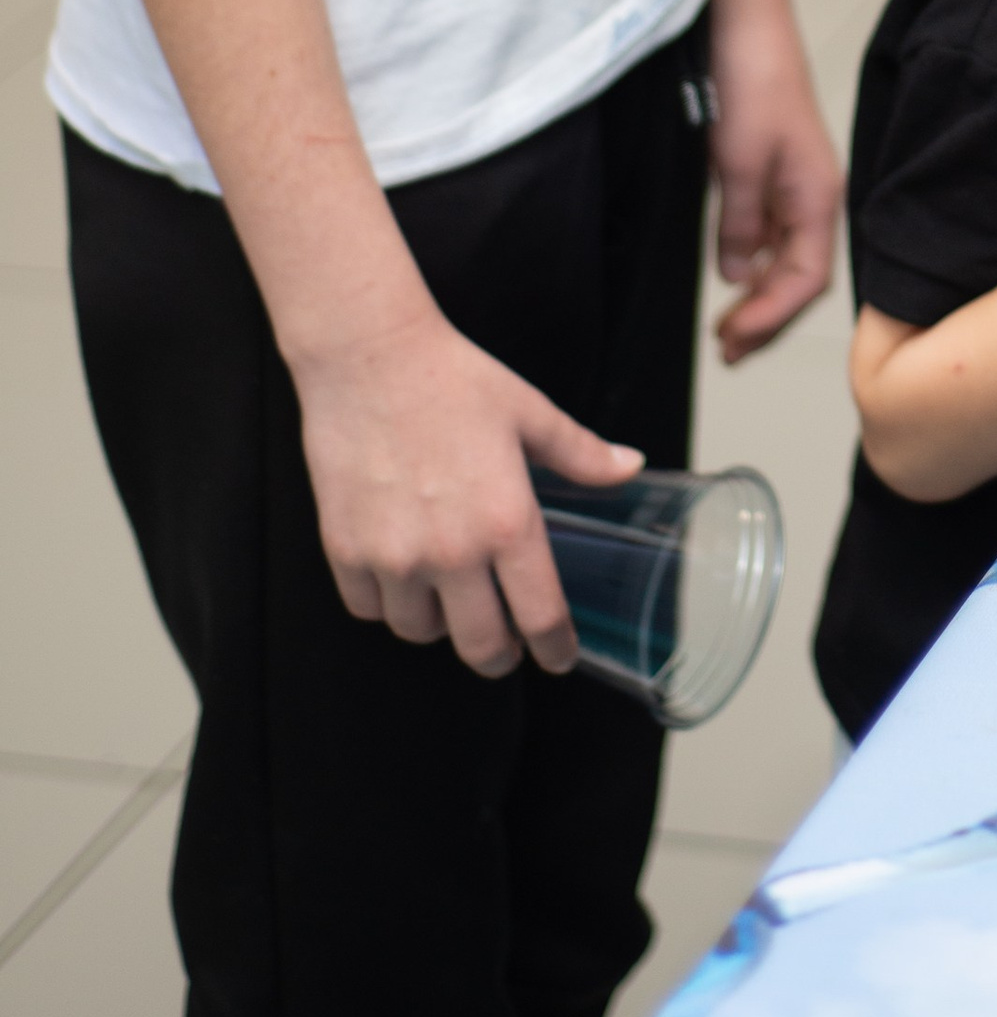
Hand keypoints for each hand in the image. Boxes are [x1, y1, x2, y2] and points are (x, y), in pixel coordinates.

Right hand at [293, 310, 638, 676]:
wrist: (369, 358)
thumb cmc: (453, 380)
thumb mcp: (530, 413)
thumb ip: (581, 454)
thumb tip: (630, 467)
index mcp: (507, 522)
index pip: (540, 615)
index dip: (555, 648)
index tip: (559, 658)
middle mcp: (451, 551)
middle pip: (481, 646)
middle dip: (499, 656)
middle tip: (503, 648)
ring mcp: (394, 557)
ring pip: (420, 631)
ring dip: (439, 624)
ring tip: (449, 598)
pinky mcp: (345, 551)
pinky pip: (369, 609)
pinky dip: (387, 604)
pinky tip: (401, 578)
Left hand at [706, 0, 841, 362]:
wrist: (745, 16)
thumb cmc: (751, 79)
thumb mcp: (738, 161)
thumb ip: (739, 222)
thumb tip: (736, 272)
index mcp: (818, 196)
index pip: (806, 279)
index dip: (770, 317)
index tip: (732, 342)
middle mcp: (813, 193)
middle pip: (800, 275)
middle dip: (768, 317)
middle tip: (727, 351)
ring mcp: (795, 179)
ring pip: (785, 255)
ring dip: (759, 293)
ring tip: (727, 325)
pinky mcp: (774, 163)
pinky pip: (771, 229)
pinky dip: (754, 259)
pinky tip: (734, 269)